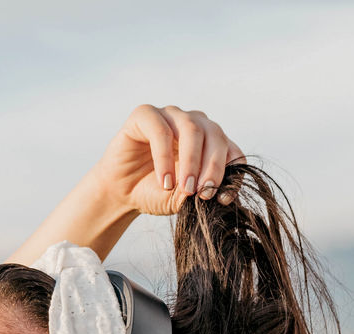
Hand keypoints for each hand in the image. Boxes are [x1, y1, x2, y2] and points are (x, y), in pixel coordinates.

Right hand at [92, 104, 243, 215]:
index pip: (232, 151)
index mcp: (209, 142)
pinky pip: (161, 130)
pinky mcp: (145, 114)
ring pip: (192, 129)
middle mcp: (194, 123)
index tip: (223, 199)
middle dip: (213, 167)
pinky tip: (164, 180)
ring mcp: (170, 115)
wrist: (120, 193)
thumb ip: (200, 191)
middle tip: (204, 193)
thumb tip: (214, 188)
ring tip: (185, 189)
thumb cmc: (154, 192)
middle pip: (215, 136)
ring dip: (192, 161)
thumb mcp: (183, 198)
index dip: (233, 174)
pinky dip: (165, 157)